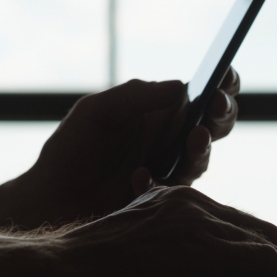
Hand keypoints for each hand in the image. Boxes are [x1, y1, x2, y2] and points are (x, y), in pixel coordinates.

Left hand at [12, 68, 240, 226]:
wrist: (52, 198)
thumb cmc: (73, 149)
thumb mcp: (97, 112)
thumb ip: (135, 97)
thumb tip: (181, 87)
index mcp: (164, 110)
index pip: (206, 91)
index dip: (223, 81)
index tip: (224, 75)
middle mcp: (175, 139)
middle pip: (217, 123)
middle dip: (223, 112)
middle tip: (215, 106)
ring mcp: (172, 171)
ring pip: (202, 158)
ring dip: (201, 148)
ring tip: (194, 138)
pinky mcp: (164, 201)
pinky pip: (174, 192)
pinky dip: (158, 183)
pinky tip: (138, 177)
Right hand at [33, 186, 276, 276]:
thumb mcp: (145, 268)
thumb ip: (186, 267)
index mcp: (173, 204)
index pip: (235, 226)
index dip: (265, 258)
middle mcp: (190, 203)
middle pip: (260, 231)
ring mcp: (197, 220)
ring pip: (270, 245)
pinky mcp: (203, 245)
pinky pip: (267, 264)